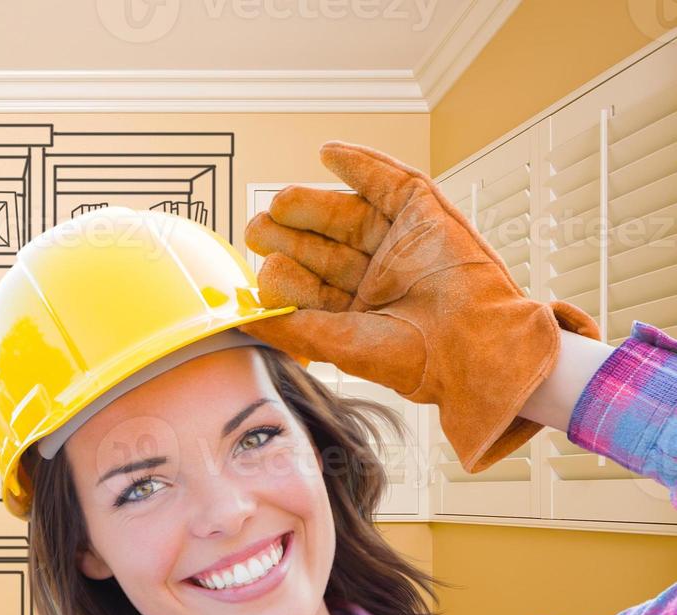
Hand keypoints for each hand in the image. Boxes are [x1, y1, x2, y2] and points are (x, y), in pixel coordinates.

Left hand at [242, 140, 600, 472]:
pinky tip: (329, 153)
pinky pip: (390, 182)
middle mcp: (378, 278)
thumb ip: (292, 327)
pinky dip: (361, 165)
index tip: (264, 271)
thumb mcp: (339, 344)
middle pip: (324, 247)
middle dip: (290, 236)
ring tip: (281, 201)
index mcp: (360, 314)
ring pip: (349, 215)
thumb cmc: (415, 359)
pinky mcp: (427, 215)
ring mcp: (402, 244)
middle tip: (257, 228)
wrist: (473, 346)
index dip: (286, 276)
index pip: (311, 286)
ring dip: (313, 205)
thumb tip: (243, 317)